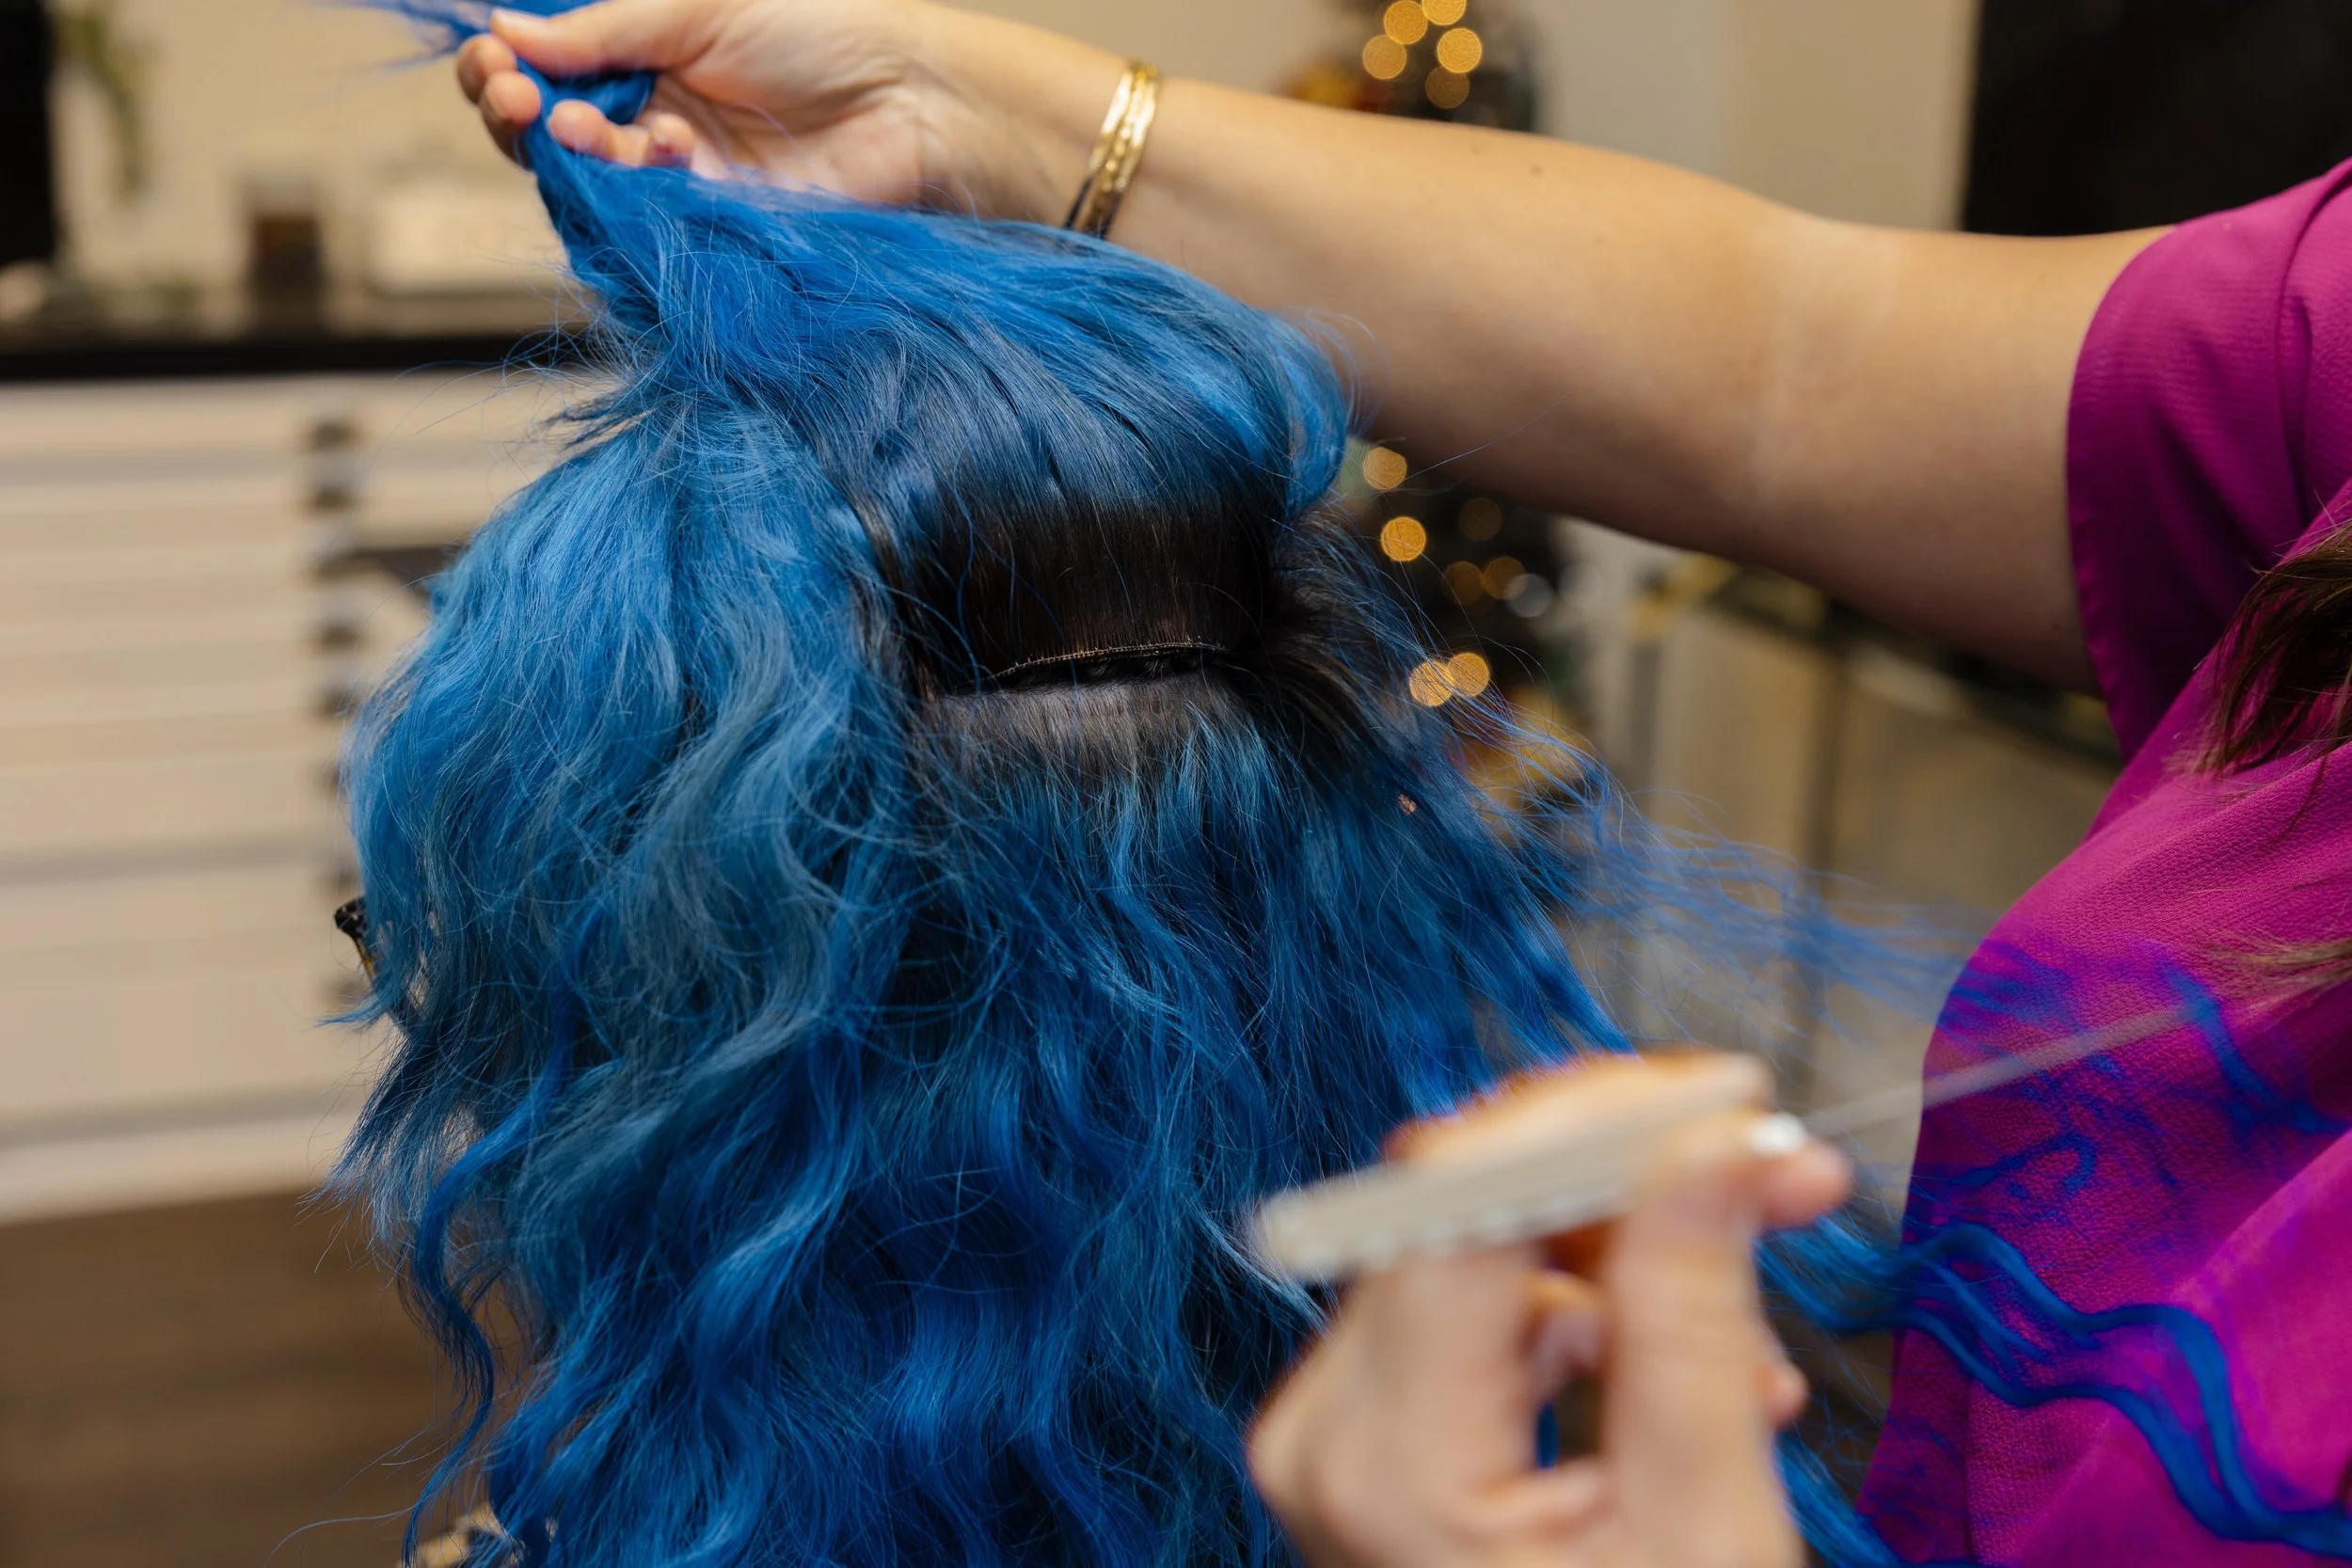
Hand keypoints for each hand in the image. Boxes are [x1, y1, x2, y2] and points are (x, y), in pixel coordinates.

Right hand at [454, 0, 1119, 221]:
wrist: (910, 103)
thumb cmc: (820, 36)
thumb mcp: (698, 10)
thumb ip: (606, 31)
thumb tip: (506, 32)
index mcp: (643, 54)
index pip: (547, 68)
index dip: (507, 67)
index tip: (494, 59)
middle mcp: (649, 116)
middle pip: (549, 133)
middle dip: (517, 115)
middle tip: (515, 97)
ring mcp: (676, 177)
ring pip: (586, 183)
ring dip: (569, 153)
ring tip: (575, 124)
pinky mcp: (708, 226)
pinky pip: (643, 220)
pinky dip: (636, 186)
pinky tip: (665, 149)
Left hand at [1247, 1055, 1850, 1567]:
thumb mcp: (1703, 1523)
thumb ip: (1695, 1315)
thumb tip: (1713, 1141)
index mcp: (1384, 1457)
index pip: (1464, 1198)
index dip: (1600, 1118)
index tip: (1733, 1092)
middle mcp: (1328, 1431)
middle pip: (1468, 1214)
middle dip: (1635, 1180)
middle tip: (1784, 1168)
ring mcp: (1343, 1441)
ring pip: (1488, 1260)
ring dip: (1633, 1261)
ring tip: (1761, 1331)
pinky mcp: (1379, 1448)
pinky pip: (1485, 1329)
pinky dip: (1597, 1325)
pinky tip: (1699, 1376)